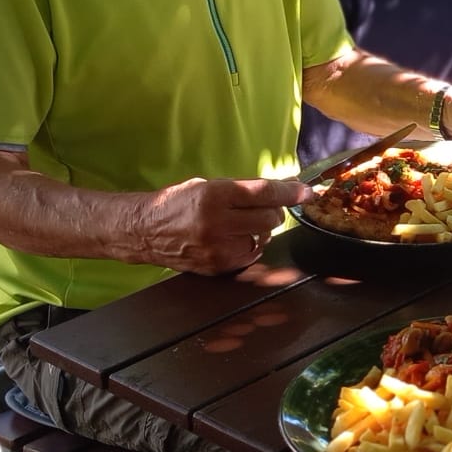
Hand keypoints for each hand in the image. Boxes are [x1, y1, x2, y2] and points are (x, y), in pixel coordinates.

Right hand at [137, 176, 311, 273]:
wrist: (145, 231)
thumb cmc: (178, 203)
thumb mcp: (208, 186)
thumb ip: (243, 189)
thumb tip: (283, 188)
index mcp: (214, 196)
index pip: (262, 192)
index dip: (289, 192)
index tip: (306, 192)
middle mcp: (216, 222)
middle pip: (269, 217)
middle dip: (272, 212)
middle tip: (261, 208)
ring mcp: (217, 248)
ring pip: (263, 237)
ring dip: (259, 229)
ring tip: (238, 224)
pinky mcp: (218, 265)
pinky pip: (250, 255)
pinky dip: (248, 245)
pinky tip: (232, 239)